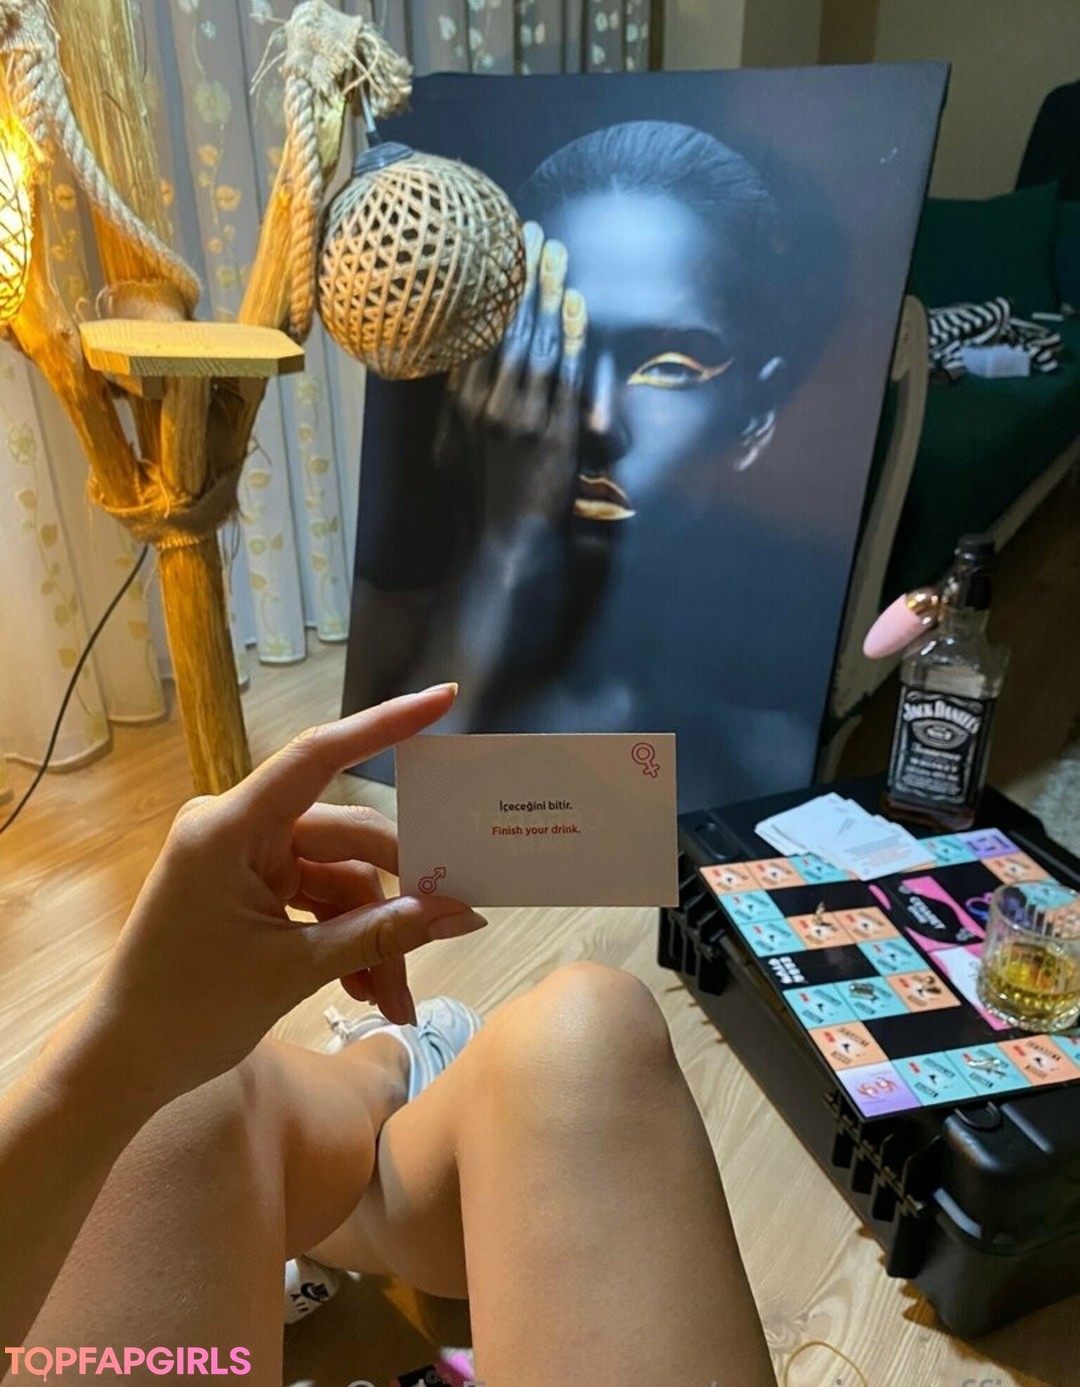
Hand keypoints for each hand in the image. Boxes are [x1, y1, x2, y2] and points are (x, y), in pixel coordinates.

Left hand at [72, 685, 484, 1106]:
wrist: (123, 1063)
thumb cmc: (188, 1011)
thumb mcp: (294, 971)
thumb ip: (382, 934)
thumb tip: (463, 913)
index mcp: (230, 828)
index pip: (318, 755)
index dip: (383, 725)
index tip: (442, 699)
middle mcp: (238, 828)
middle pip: (347, 840)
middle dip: (394, 899)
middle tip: (444, 934)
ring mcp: (245, 858)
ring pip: (340, 879)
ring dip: (372, 936)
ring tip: (395, 999)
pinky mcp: (251, 887)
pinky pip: (318, 898)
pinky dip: (345, 940)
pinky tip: (367, 989)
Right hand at [436, 221, 588, 538]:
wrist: (505, 545)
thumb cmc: (481, 500)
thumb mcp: (453, 450)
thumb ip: (459, 407)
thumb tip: (459, 368)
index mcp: (458, 405)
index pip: (470, 336)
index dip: (484, 291)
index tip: (493, 252)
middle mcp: (483, 405)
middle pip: (502, 326)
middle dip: (519, 276)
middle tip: (530, 232)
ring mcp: (519, 417)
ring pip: (533, 341)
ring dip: (547, 293)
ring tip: (556, 253)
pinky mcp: (553, 432)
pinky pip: (564, 373)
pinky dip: (571, 335)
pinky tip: (577, 303)